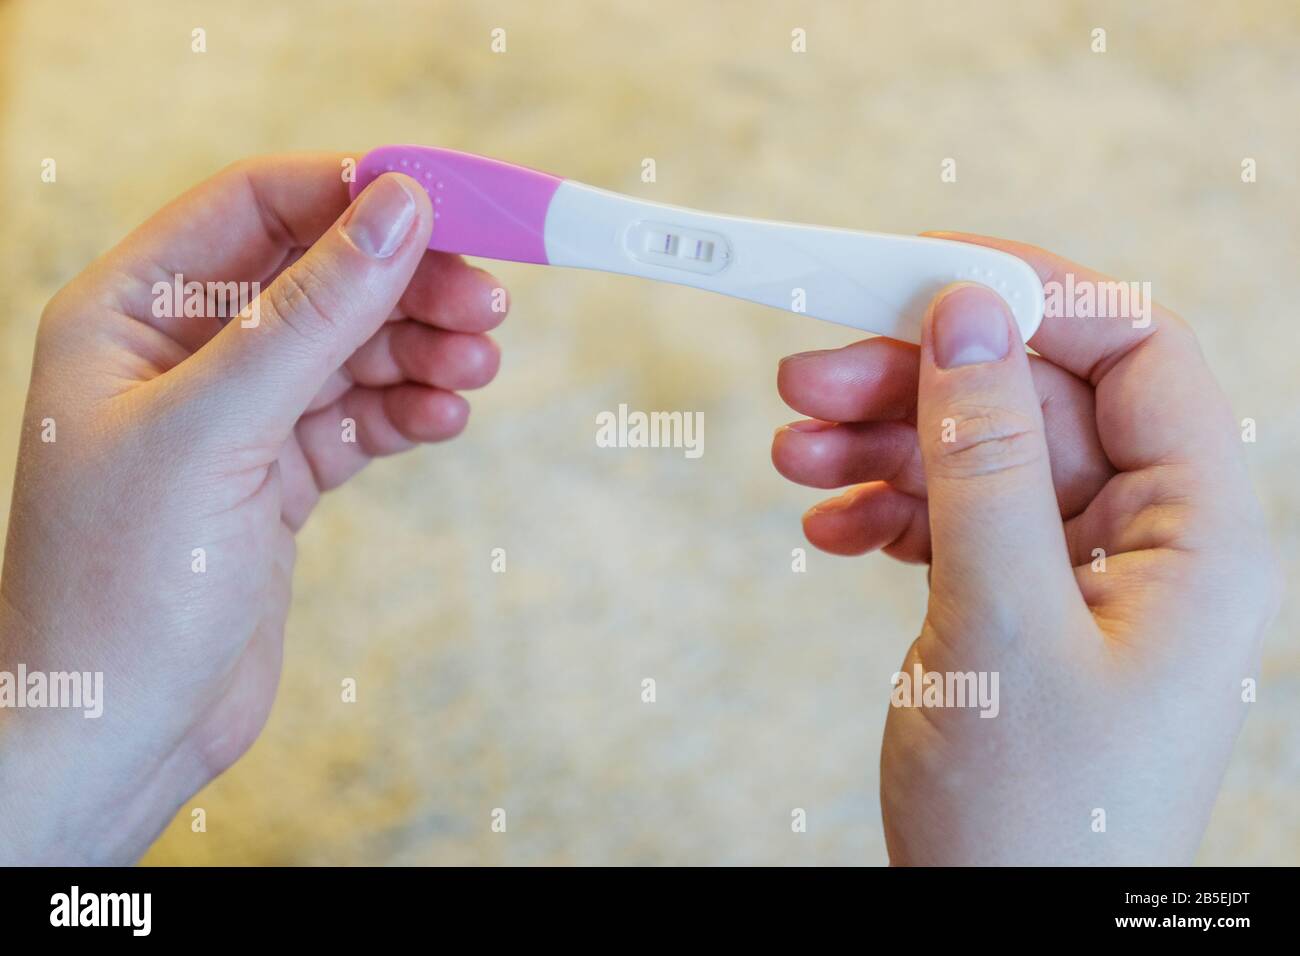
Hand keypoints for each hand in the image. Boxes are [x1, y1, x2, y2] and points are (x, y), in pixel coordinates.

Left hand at [0, 154, 505, 862]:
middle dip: (404, 286)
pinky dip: (404, 414)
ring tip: (475, 372)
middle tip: (488, 306)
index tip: (445, 203)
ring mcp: (234, 421)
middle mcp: (181, 357)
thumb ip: (314, 314)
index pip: (251, 208)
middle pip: (317, 280)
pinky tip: (442, 421)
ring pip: (348, 353)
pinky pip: (357, 420)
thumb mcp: (218, 430)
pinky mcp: (276, 480)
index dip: (348, 194)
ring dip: (418, 353)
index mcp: (129, 315)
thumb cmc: (123, 585)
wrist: (117, 738)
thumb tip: (401, 209)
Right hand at [773, 235, 1280, 863]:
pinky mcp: (1017, 606)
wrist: (1000, 936)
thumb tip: (970, 312)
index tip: (912, 278)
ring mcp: (1077, 575)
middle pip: (1032, 399)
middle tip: (805, 372)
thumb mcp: (1002, 619)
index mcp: (1194, 534)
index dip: (1030, 297)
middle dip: (916, 379)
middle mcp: (1144, 541)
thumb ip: (988, 456)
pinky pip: (951, 521)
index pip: (1134, 351)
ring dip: (881, 444)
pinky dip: (883, 511)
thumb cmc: (1035, 816)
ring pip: (978, 456)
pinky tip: (827, 528)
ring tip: (792, 456)